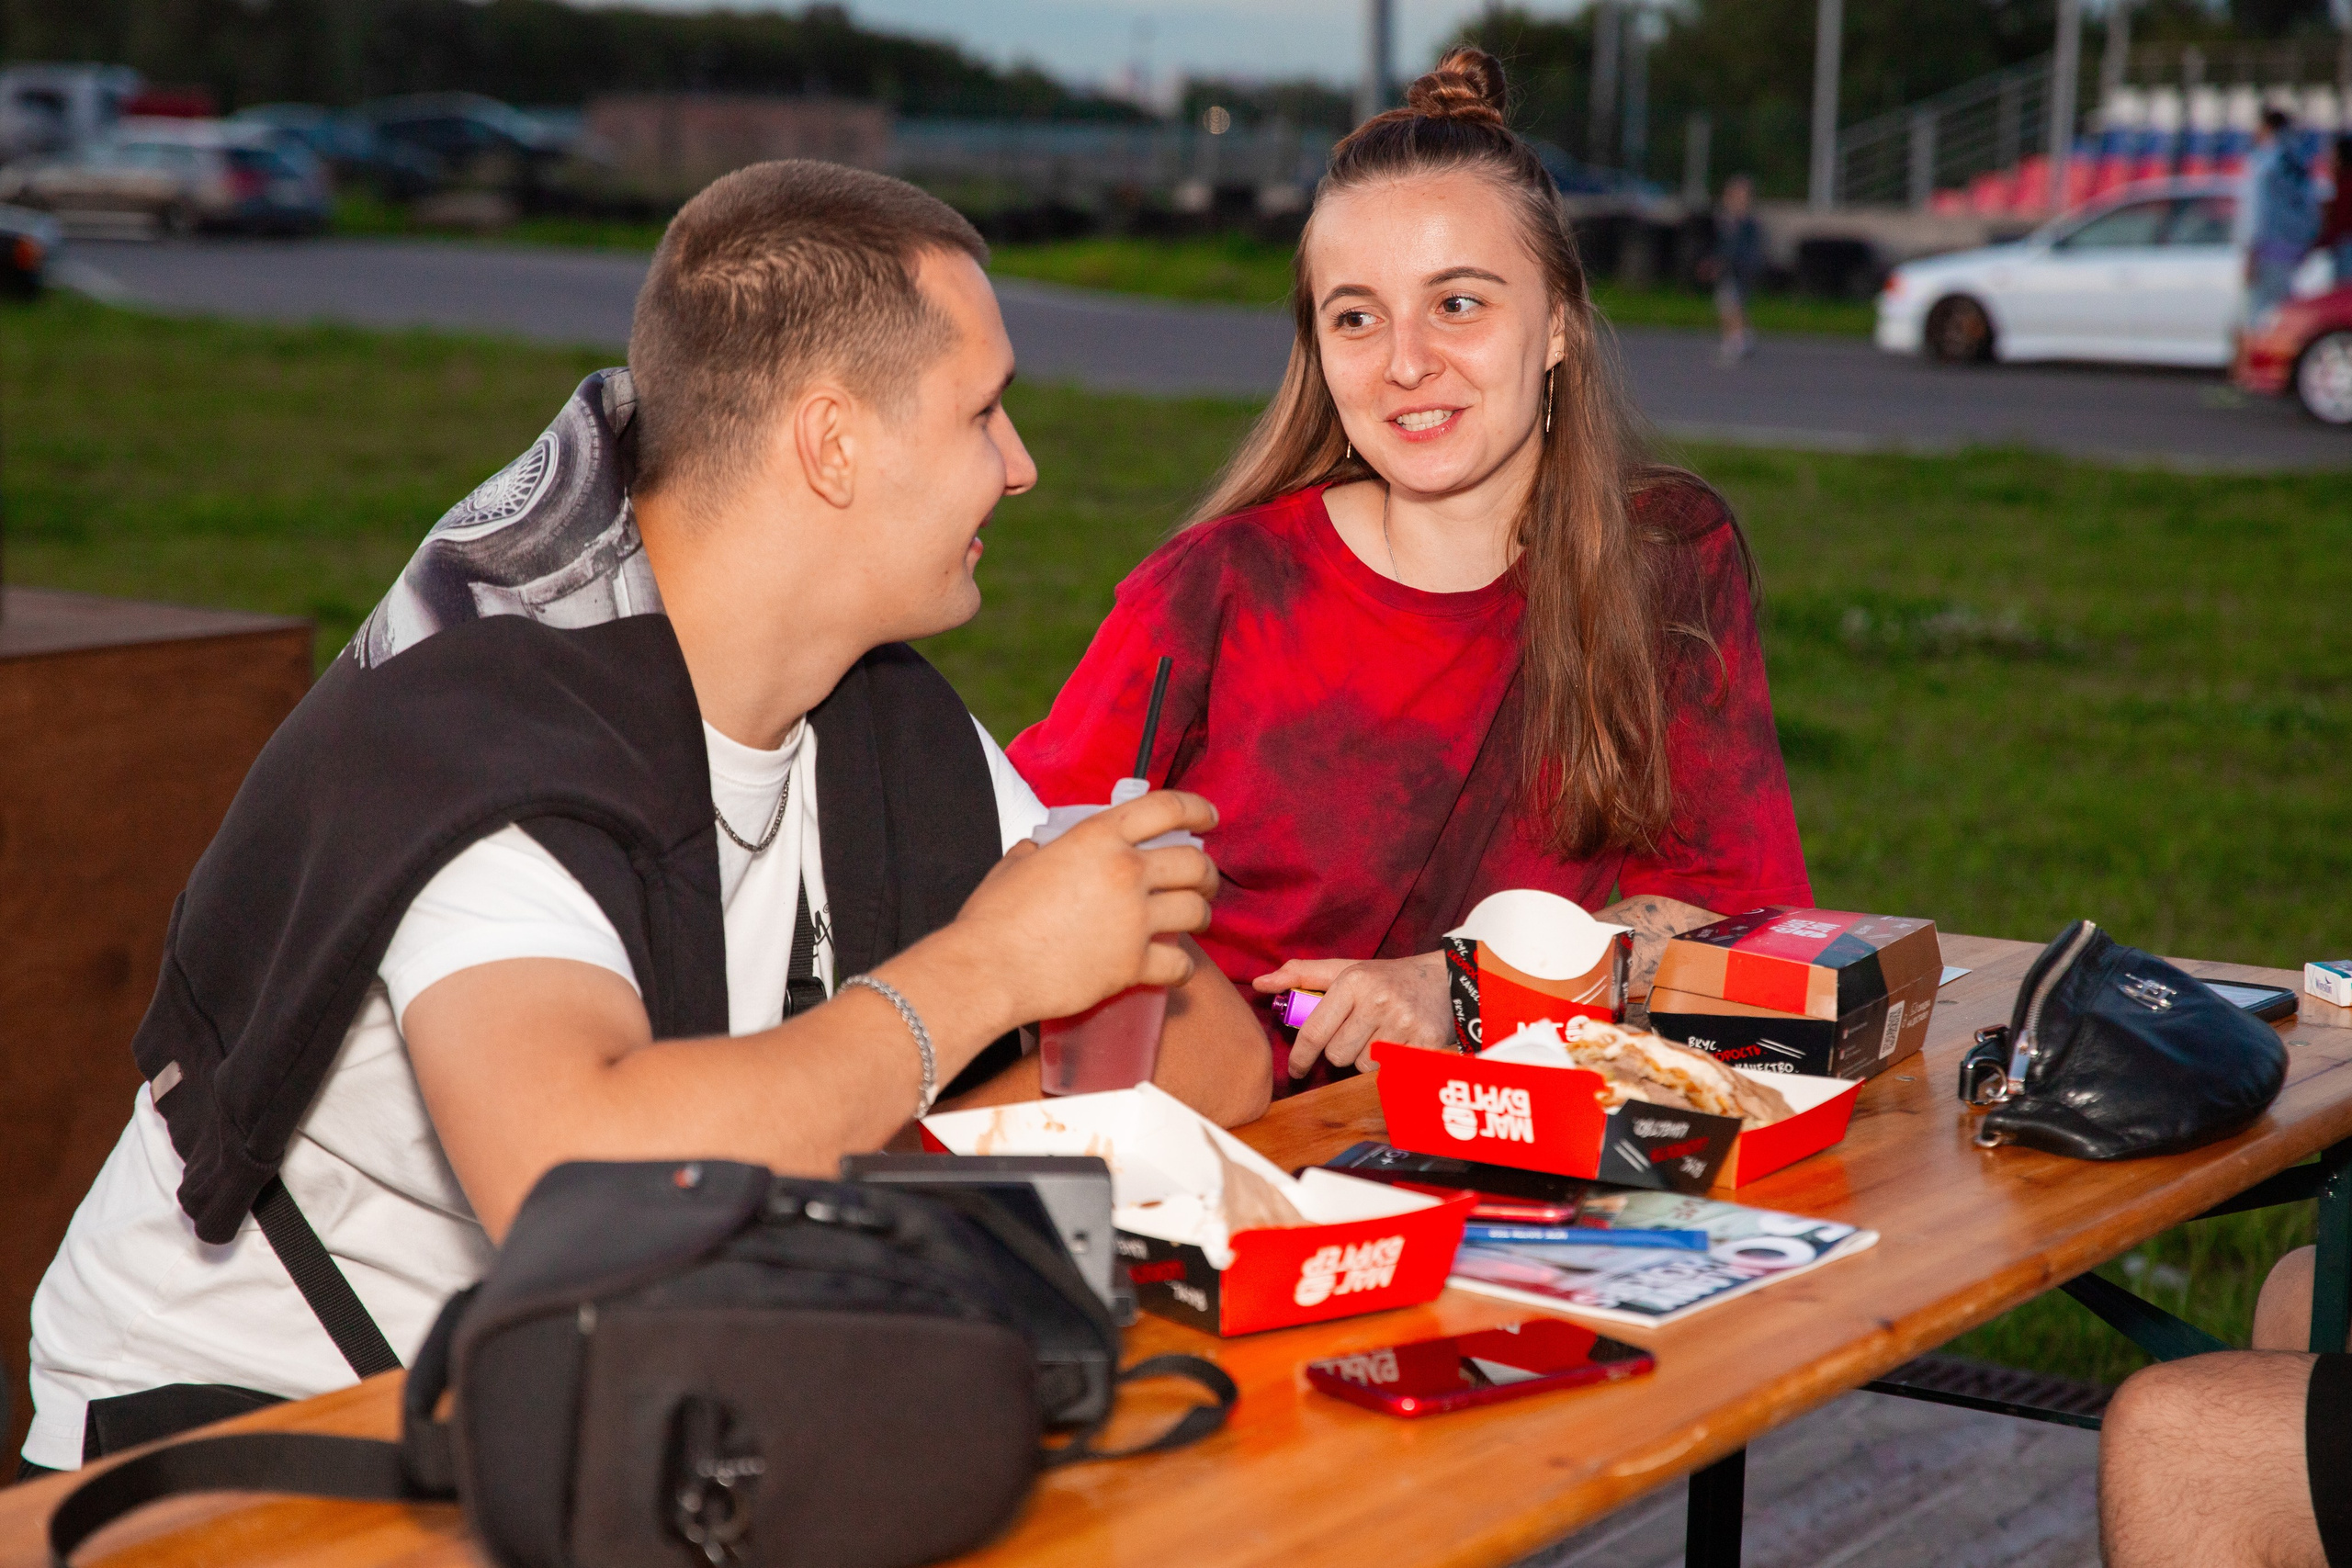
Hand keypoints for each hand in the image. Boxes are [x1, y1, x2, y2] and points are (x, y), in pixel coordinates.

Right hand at [955, 789, 1220, 1024]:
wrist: (987, 968)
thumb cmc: (994, 917)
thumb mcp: (1020, 860)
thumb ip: (1045, 849)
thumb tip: (1047, 851)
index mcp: (1098, 838)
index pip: (1166, 808)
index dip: (1196, 809)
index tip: (1208, 817)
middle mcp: (1125, 872)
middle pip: (1194, 863)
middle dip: (1205, 872)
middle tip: (1201, 880)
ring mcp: (1133, 920)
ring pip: (1196, 910)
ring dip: (1200, 914)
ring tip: (1192, 919)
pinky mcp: (1133, 965)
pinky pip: (1180, 963)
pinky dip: (1182, 966)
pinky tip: (1174, 965)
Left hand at [1254, 952, 1451, 1079]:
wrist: (1444, 980)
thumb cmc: (1385, 978)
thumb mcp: (1345, 970)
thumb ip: (1301, 975)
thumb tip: (1260, 984)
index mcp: (1354, 982)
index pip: (1314, 1031)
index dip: (1300, 1057)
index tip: (1296, 1070)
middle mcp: (1378, 1001)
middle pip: (1337, 1055)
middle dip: (1340, 1051)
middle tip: (1355, 1035)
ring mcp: (1404, 1023)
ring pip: (1362, 1066)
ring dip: (1365, 1059)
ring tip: (1379, 1037)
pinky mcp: (1425, 1043)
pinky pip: (1390, 1073)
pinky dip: (1388, 1066)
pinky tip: (1396, 1046)